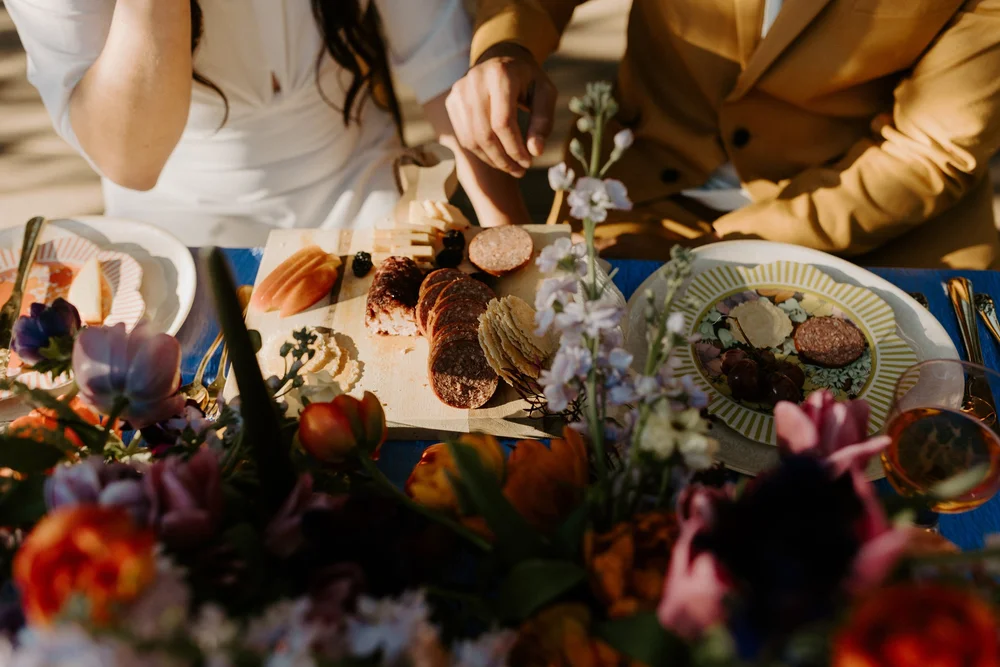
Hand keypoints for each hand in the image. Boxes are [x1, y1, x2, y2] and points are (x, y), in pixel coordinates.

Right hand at [446, 43, 557, 177]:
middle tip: (519, 170)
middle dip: (503, 159)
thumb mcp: (545, 94)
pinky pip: (464, 136)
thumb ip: (543, 121)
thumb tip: (536, 151)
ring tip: (510, 167)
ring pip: (471, 139)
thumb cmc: (527, 79)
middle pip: (484, 134)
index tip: (529, 162)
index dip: (515, 148)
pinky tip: (496, 157)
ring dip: (492, 160)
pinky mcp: (452, 101)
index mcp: (500, 74)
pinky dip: (480, 153)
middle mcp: (475, 80)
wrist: (501, 58)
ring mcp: (459, 91)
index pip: (503, 122)